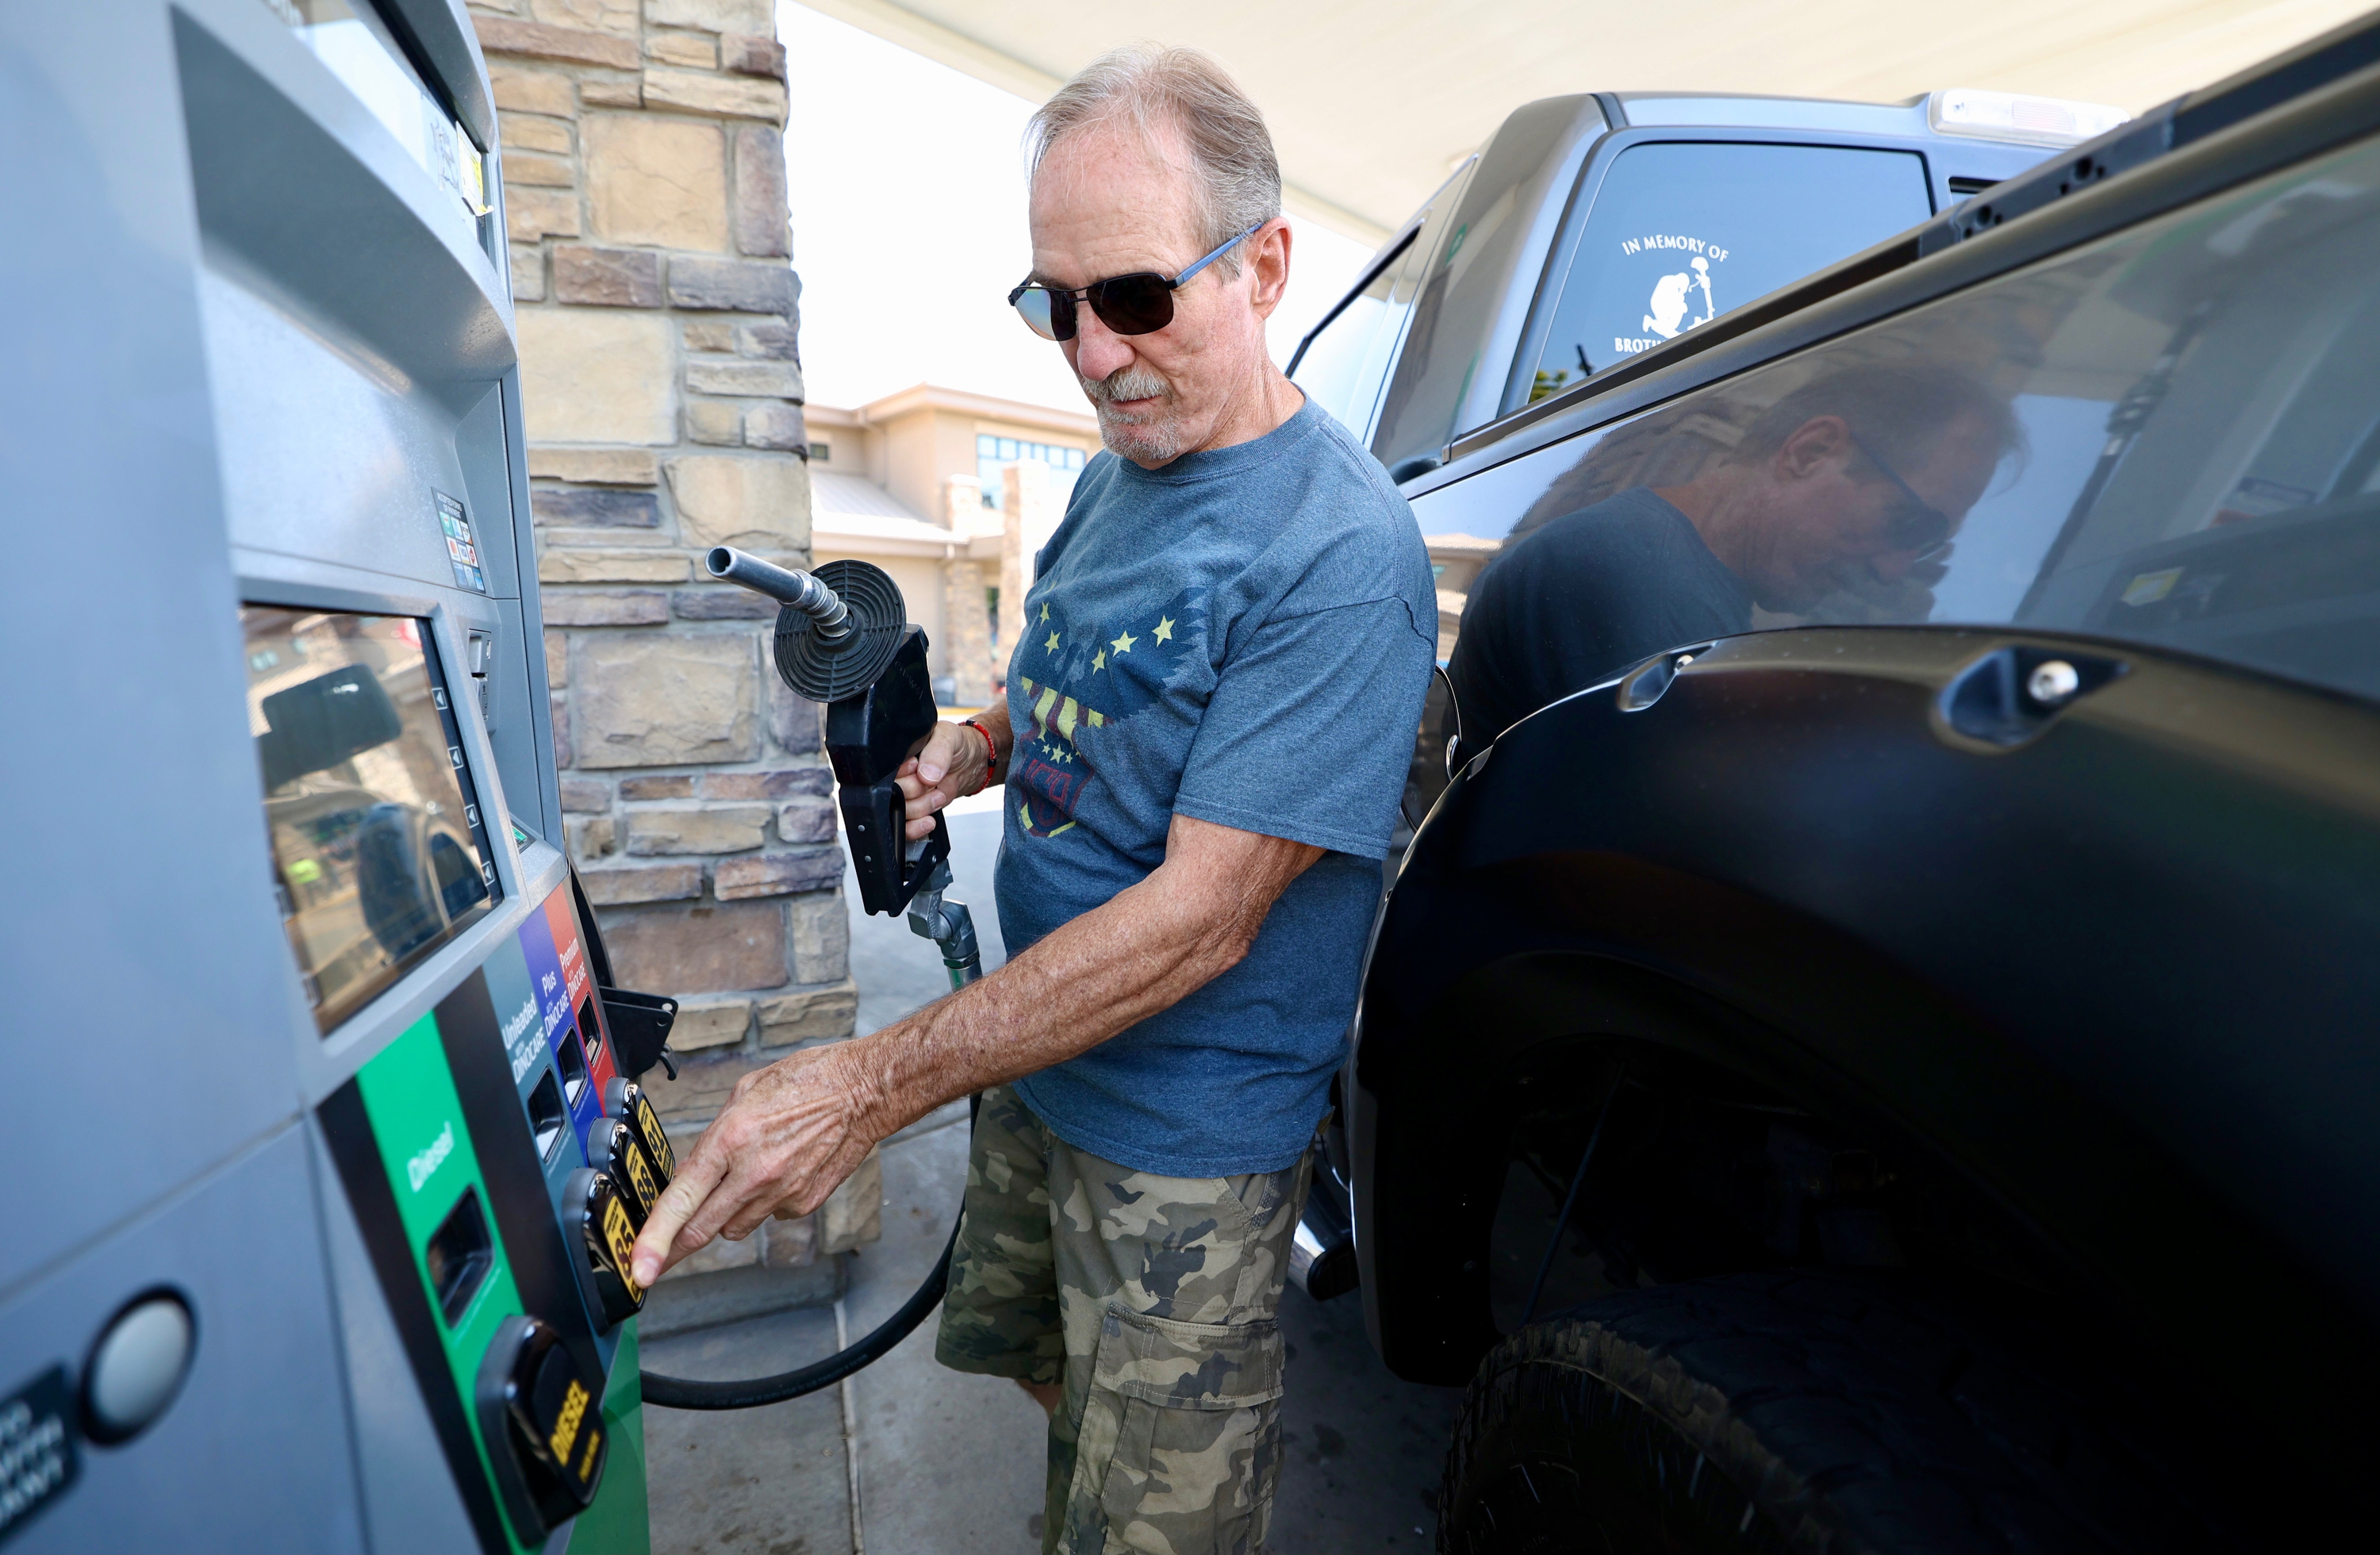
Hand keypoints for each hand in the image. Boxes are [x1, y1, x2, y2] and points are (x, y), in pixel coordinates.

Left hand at [627, 1043, 880, 1287]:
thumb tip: (691, 1173)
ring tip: (743, 1180)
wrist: (865, 1092)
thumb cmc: (808, 1081)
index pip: (681, 1201)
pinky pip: (768, 1216)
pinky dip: (764, 1203)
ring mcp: (782, 1194)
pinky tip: (779, 1173)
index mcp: (732, 1139)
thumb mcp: (744, 1093)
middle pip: (701, 1230)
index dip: (654, 1240)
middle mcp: (755, 1173)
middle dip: (674, 1248)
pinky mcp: (804, 1204)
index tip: (639, 1268)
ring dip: (724, 1214)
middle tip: (654, 1260)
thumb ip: (713, 1138)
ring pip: (734, 1227)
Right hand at [895, 720, 991, 840]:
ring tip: (938, 794)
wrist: (970, 764)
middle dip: (915, 791)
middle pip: (891, 794)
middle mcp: (896, 776)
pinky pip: (904, 827)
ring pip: (898, 812)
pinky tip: (928, 821)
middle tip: (933, 782)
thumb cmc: (956, 746)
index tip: (918, 768)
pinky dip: (916, 828)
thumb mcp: (948, 738)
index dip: (902, 774)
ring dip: (921, 808)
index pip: (884, 771)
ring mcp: (903, 795)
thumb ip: (937, 752)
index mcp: (897, 754)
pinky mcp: (912, 811)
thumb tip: (926, 773)